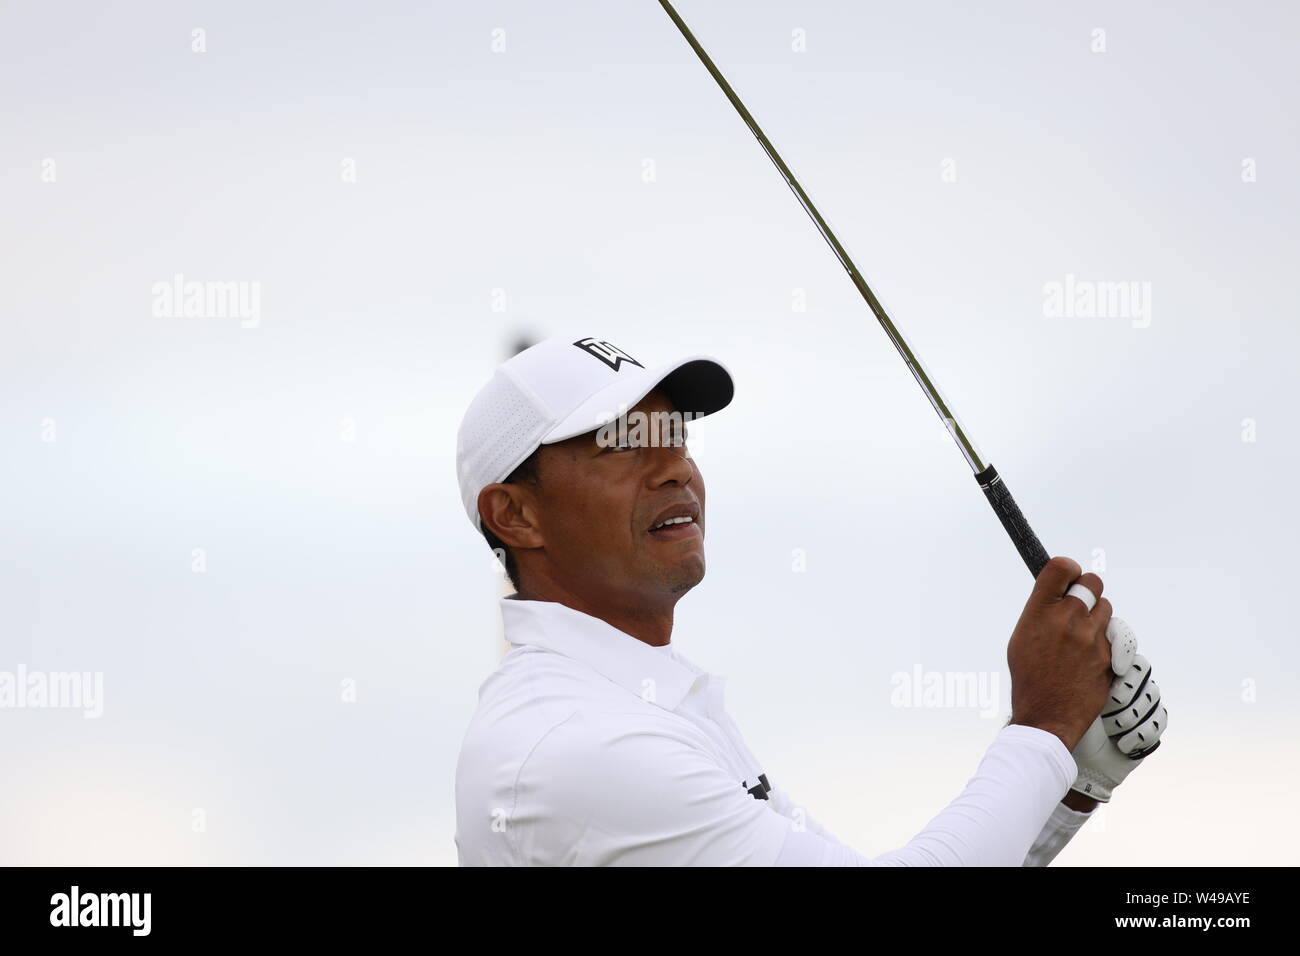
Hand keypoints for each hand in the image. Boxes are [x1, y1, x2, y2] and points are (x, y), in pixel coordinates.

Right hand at [1007, 557, 1113, 751]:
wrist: (1047, 715)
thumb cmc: (1030, 676)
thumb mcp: (1022, 636)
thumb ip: (1041, 610)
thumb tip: (1059, 591)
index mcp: (1039, 612)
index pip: (1061, 568)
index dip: (1068, 568)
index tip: (1068, 576)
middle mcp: (1067, 619)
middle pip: (1091, 582)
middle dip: (1087, 588)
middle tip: (1080, 601)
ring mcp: (1092, 638)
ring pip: (1106, 608)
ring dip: (1097, 616)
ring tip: (1082, 634)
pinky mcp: (1110, 655)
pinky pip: (1113, 635)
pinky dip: (1104, 641)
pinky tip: (1089, 656)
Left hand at [1070, 637, 1167, 801]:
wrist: (1064, 754)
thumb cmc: (1056, 715)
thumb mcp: (1055, 680)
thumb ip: (1062, 652)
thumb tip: (1066, 625)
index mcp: (1102, 662)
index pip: (1123, 640)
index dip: (1124, 647)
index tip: (1115, 668)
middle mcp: (1123, 679)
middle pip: (1141, 667)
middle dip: (1125, 688)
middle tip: (1108, 705)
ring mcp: (1139, 702)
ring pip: (1151, 695)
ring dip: (1128, 715)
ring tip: (1107, 727)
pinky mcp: (1150, 726)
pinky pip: (1158, 721)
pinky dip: (1138, 733)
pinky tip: (1119, 742)